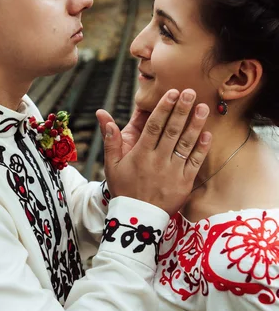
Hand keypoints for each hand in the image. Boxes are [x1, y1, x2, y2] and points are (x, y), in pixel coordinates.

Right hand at [100, 89, 211, 216]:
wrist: (138, 218)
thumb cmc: (123, 189)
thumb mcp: (112, 165)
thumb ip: (110, 140)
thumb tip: (102, 115)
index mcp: (141, 154)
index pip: (154, 126)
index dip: (164, 108)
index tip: (172, 93)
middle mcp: (158, 160)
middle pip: (172, 130)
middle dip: (181, 110)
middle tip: (190, 92)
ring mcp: (173, 171)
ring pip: (186, 143)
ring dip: (195, 124)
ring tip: (203, 107)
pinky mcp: (184, 182)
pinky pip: (195, 162)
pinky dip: (202, 148)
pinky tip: (207, 133)